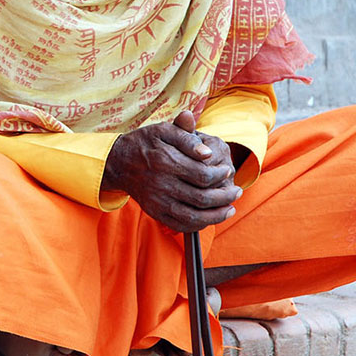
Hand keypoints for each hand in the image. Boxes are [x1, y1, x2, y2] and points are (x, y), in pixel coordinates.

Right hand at [102, 110, 240, 232]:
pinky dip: (199, 225)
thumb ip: (187, 137)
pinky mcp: (155, 213)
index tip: (227, 170)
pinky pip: (181, 225)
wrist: (119, 162)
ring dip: (217, 216)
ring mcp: (158, 202)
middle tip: (237, 191)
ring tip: (230, 209)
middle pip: (202, 198)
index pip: (203, 175)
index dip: (220, 175)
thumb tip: (207, 152)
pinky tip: (211, 218)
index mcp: (166, 161)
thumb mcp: (164, 130)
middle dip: (225, 197)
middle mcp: (161, 184)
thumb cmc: (145, 143)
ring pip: (194, 217)